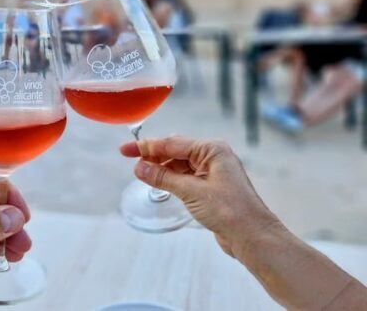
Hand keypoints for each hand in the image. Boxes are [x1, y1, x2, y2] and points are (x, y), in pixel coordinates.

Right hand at [120, 136, 281, 256]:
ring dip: (162, 168)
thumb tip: (139, 167)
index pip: (172, 143)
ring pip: (180, 164)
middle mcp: (214, 157)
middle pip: (176, 150)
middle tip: (130, 160)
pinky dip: (171, 178)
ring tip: (142, 174)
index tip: (126, 149)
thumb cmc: (230, 211)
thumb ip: (162, 177)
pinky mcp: (212, 187)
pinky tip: (160, 182)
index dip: (146, 146)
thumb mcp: (191, 191)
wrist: (253, 236)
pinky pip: (186, 176)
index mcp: (212, 150)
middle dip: (153, 155)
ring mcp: (213, 172)